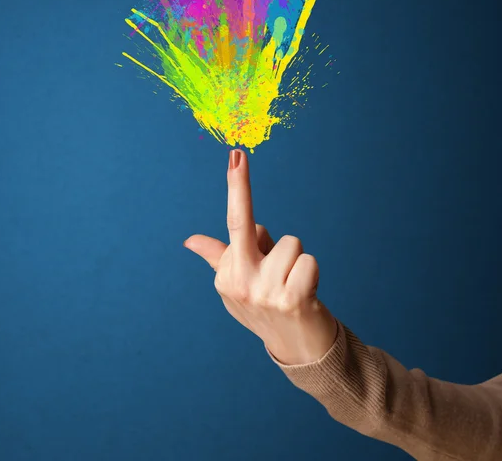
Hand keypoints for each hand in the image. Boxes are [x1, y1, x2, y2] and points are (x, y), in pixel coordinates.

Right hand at [183, 149, 337, 365]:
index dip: (237, 186)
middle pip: (246, 225)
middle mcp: (239, 283)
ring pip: (292, 244)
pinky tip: (305, 295)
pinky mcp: (292, 300)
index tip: (236, 155)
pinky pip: (309, 261)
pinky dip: (312, 273)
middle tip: (237, 154)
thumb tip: (190, 240)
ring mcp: (264, 294)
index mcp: (225, 274)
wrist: (297, 348)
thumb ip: (217, 256)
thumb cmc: (266, 307)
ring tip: (293, 284)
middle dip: (238, 187)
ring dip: (297, 260)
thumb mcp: (237, 283)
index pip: (234, 223)